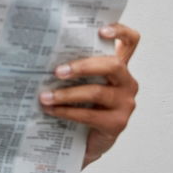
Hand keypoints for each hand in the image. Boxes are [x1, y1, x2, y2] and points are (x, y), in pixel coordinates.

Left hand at [38, 23, 139, 167]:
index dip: (120, 32)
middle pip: (113, 65)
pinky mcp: (117, 123)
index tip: (101, 30)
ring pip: (97, 92)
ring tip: (45, 96)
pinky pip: (90, 115)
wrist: (84, 142)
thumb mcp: (79, 82)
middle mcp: (126, 82)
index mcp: (118, 67)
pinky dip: (67, 112)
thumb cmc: (80, 105)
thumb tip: (42, 53)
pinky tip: (51, 111)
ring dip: (67, 94)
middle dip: (83, 66)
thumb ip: (72, 66)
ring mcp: (125, 103)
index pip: (130, 41)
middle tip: (57, 71)